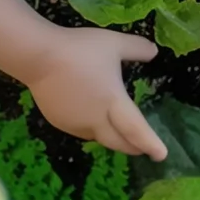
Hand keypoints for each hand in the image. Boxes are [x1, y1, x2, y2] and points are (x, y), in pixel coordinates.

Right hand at [16, 28, 167, 156]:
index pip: (136, 130)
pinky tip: (94, 121)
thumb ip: (137, 49)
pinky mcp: (59, 122)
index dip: (150, 144)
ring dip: (113, 139)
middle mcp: (95, 119)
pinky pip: (82, 132)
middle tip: (145, 148)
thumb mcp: (114, 44)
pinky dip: (94, 131)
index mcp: (113, 102)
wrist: (38, 56)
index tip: (161, 155)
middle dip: (134, 147)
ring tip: (121, 134)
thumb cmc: (80, 49)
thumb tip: (154, 53)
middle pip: (118, 142)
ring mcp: (75, 124)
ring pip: (99, 139)